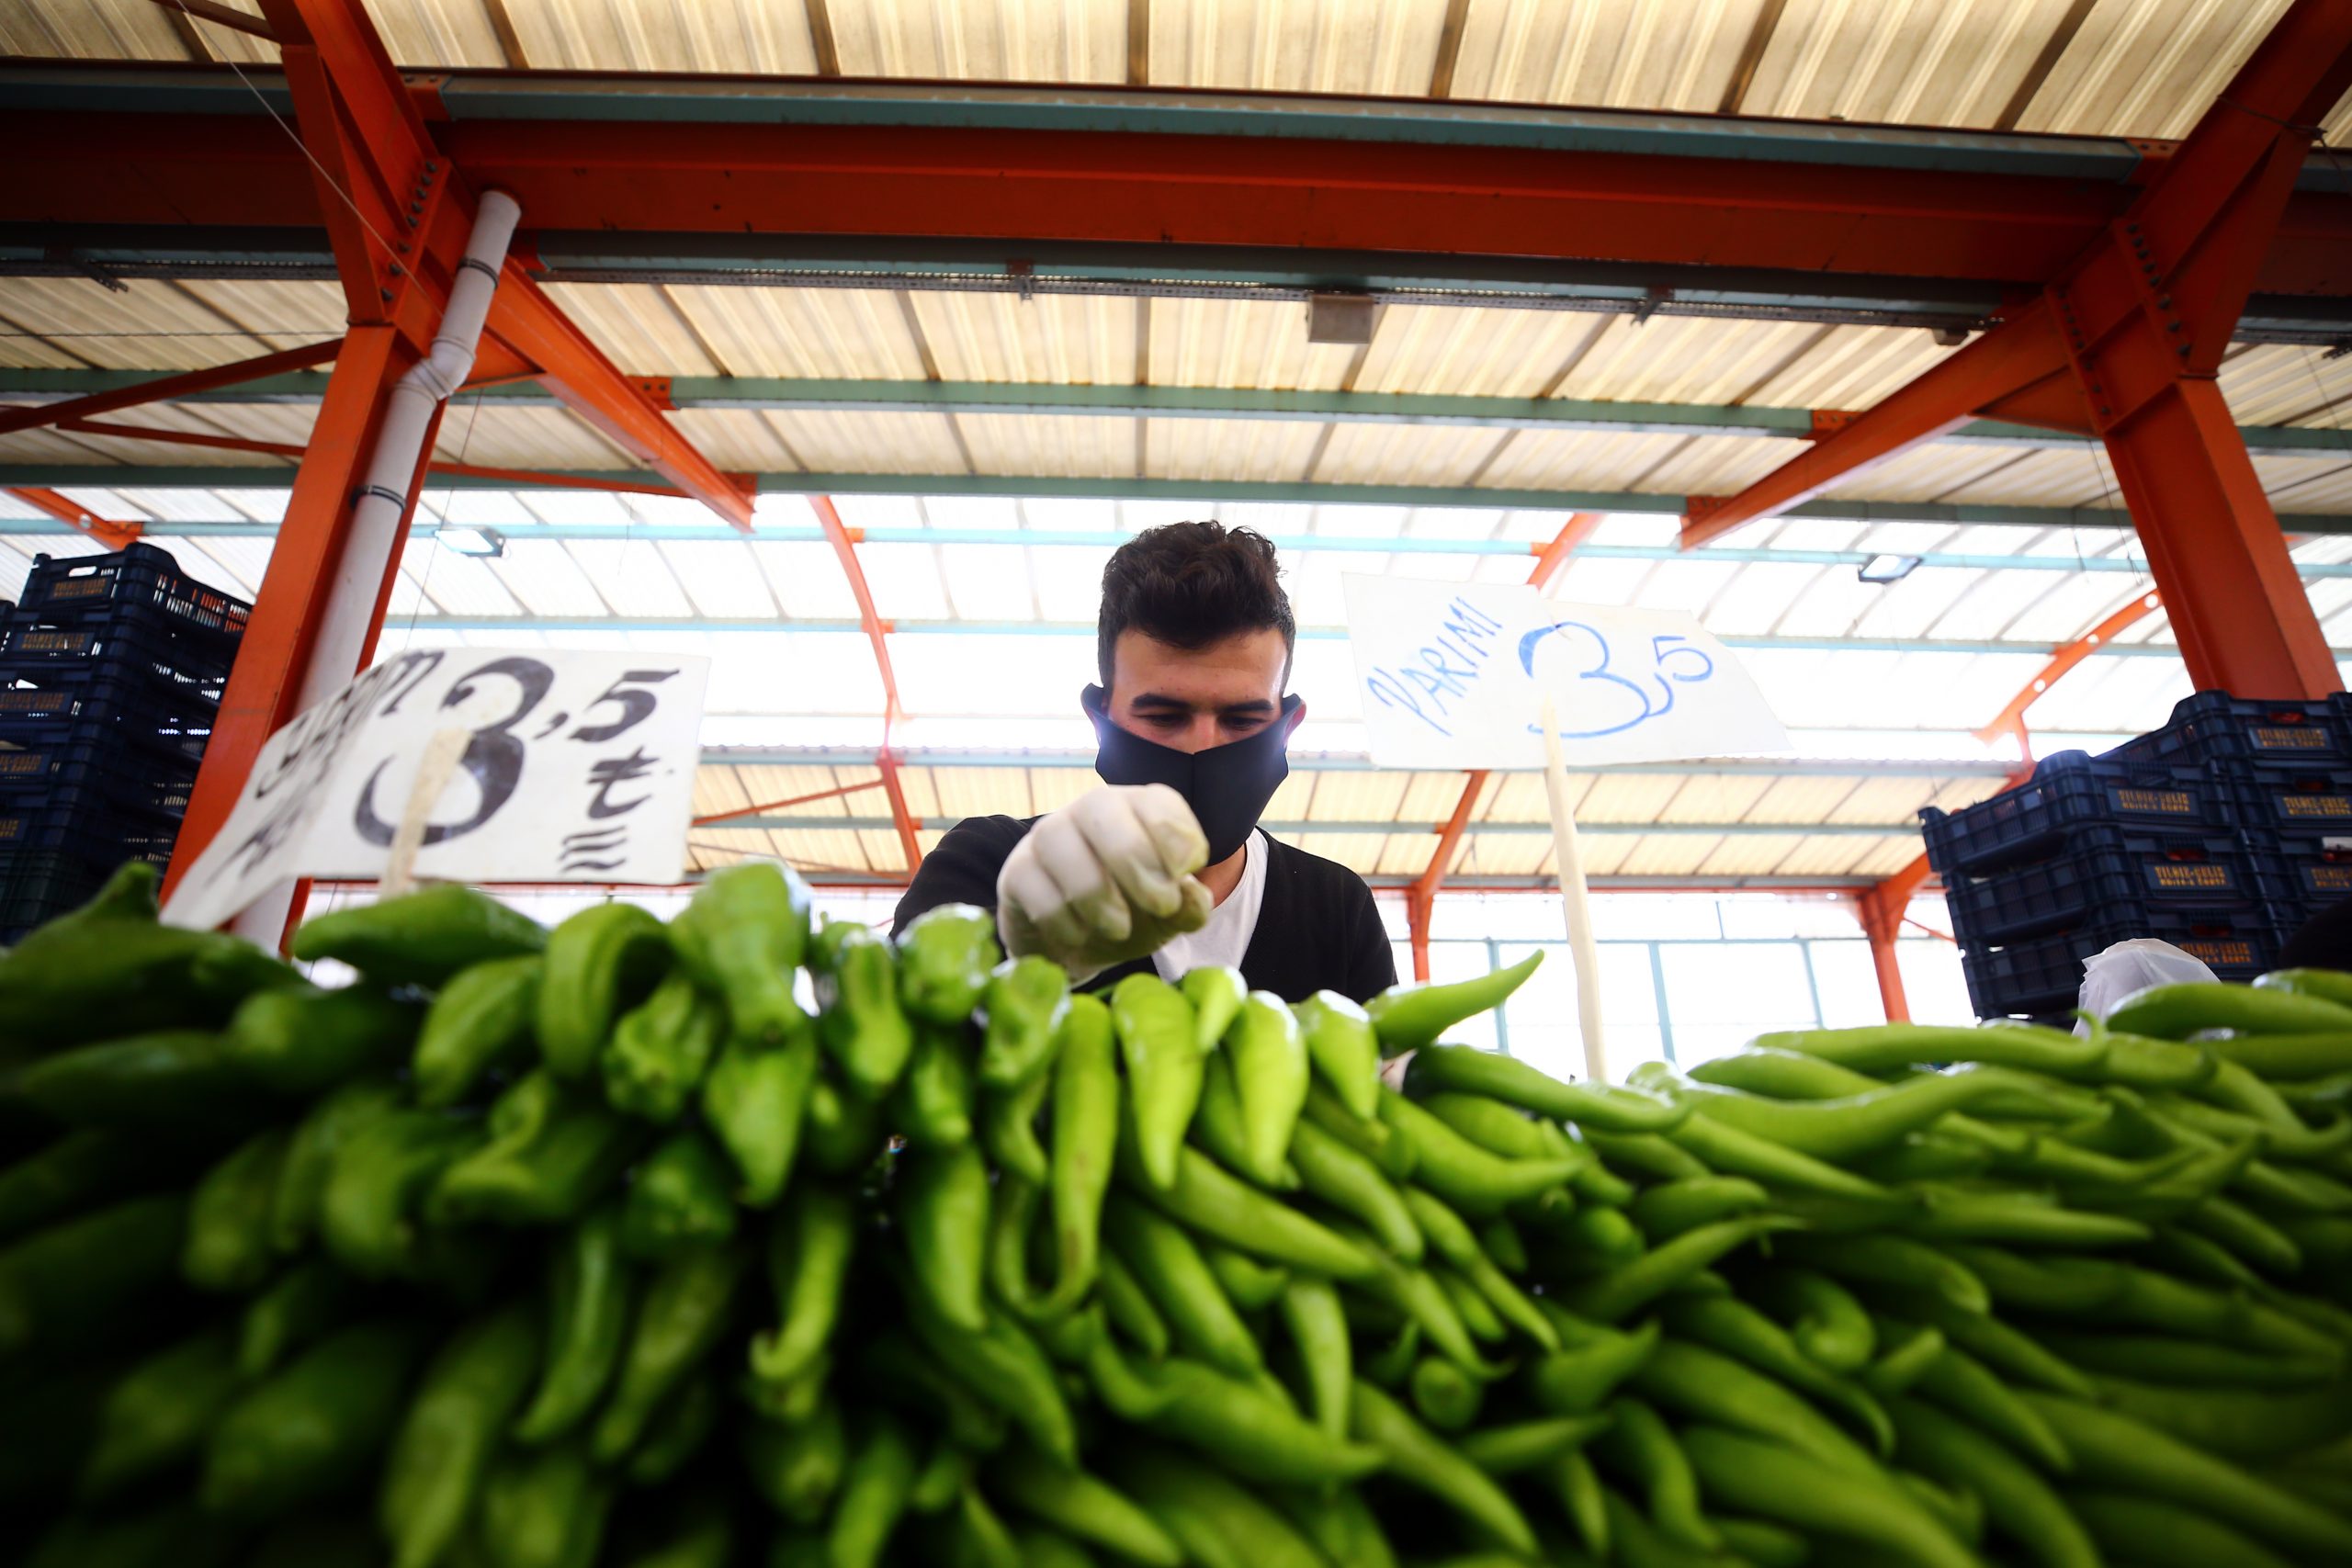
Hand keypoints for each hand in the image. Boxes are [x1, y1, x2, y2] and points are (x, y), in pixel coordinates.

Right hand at [996, 784, 1214, 981]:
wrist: (1077, 945)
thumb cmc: (1131, 915)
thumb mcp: (1168, 917)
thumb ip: (1188, 907)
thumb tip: (1191, 897)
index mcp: (1135, 810)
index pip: (1155, 799)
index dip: (1176, 833)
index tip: (1187, 872)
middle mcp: (1088, 812)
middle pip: (1100, 805)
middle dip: (1135, 857)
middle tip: (1160, 904)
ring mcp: (1047, 837)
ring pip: (1060, 844)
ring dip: (1097, 894)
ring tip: (1119, 930)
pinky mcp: (1016, 872)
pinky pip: (1033, 887)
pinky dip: (1063, 919)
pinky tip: (1079, 936)